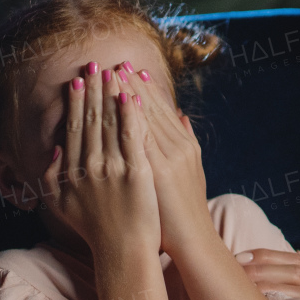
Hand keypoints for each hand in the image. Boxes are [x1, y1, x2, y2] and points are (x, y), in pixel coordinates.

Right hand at [41, 60, 159, 258]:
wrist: (123, 251)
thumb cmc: (94, 229)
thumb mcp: (60, 205)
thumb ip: (52, 176)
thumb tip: (56, 147)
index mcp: (72, 171)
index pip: (72, 128)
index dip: (74, 102)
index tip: (76, 81)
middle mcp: (89, 166)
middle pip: (89, 119)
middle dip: (92, 89)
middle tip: (93, 64)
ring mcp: (113, 169)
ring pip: (110, 123)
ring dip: (110, 93)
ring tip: (112, 71)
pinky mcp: (137, 173)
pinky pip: (132, 137)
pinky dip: (130, 114)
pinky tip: (130, 95)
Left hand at [117, 61, 212, 257]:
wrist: (190, 238)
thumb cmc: (183, 209)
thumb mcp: (191, 169)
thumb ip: (185, 140)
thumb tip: (182, 114)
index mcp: (184, 144)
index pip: (161, 109)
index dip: (145, 87)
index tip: (131, 69)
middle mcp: (177, 146)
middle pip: (150, 108)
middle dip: (131, 84)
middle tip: (115, 62)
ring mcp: (166, 157)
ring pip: (142, 117)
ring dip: (124, 94)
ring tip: (108, 74)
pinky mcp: (154, 171)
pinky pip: (137, 137)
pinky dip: (127, 119)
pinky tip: (115, 104)